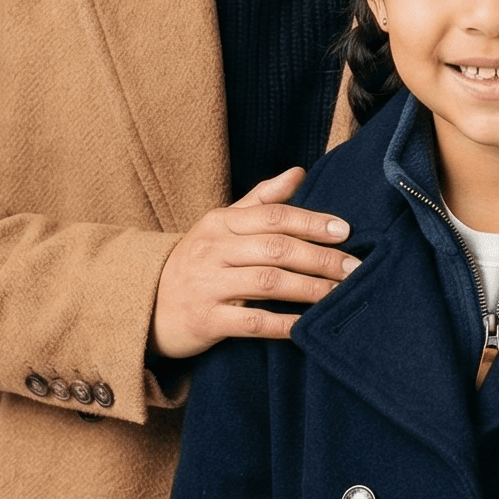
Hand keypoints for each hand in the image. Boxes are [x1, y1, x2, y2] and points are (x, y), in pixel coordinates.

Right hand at [150, 168, 357, 358]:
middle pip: (276, 249)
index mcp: (220, 223)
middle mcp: (213, 250)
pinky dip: (284, 324)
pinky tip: (307, 326)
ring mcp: (207, 286)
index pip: (273, 216)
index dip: (312, 221)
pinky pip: (252, 322)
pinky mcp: (206, 321)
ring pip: (268, 283)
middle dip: (320, 258)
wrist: (145, 304)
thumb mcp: (220, 225)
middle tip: (354, 268)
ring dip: (310, 289)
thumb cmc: (196, 263)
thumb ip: (260, 201)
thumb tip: (298, 173)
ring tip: (340, 294)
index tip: (345, 230)